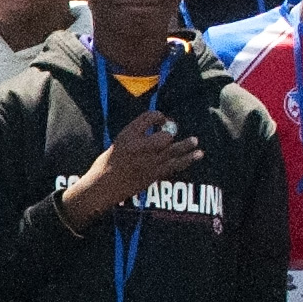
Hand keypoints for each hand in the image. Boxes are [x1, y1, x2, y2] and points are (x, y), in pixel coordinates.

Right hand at [67, 111, 192, 227]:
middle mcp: (139, 147)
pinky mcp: (154, 175)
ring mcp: (148, 162)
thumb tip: (160, 127)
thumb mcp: (119, 141)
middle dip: (171, 132)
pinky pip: (175, 165)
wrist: (104, 185)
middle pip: (164, 136)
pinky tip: (198, 155)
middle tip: (173, 132)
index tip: (160, 120)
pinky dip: (187, 159)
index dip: (158, 116)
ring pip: (173, 150)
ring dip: (186, 145)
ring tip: (195, 141)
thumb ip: (137, 133)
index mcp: (128, 135)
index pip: (148, 117)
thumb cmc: (109, 162)